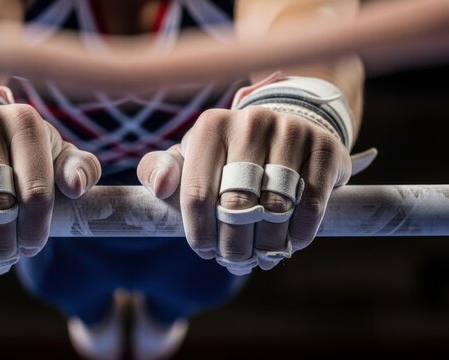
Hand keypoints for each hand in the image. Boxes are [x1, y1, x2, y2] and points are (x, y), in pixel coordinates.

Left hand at [137, 106, 351, 274]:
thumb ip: (159, 170)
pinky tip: (290, 244)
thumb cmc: (227, 156)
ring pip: (275, 208)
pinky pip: (311, 204)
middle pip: (237, 205)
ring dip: (267, 245)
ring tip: (260, 257)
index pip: (197, 193)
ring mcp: (290, 130)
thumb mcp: (189, 159)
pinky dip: (299, 234)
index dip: (200, 233)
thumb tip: (159, 187)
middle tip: (235, 261)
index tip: (206, 251)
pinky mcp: (324, 146)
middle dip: (233, 245)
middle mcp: (250, 121)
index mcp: (210, 126)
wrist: (284, 132)